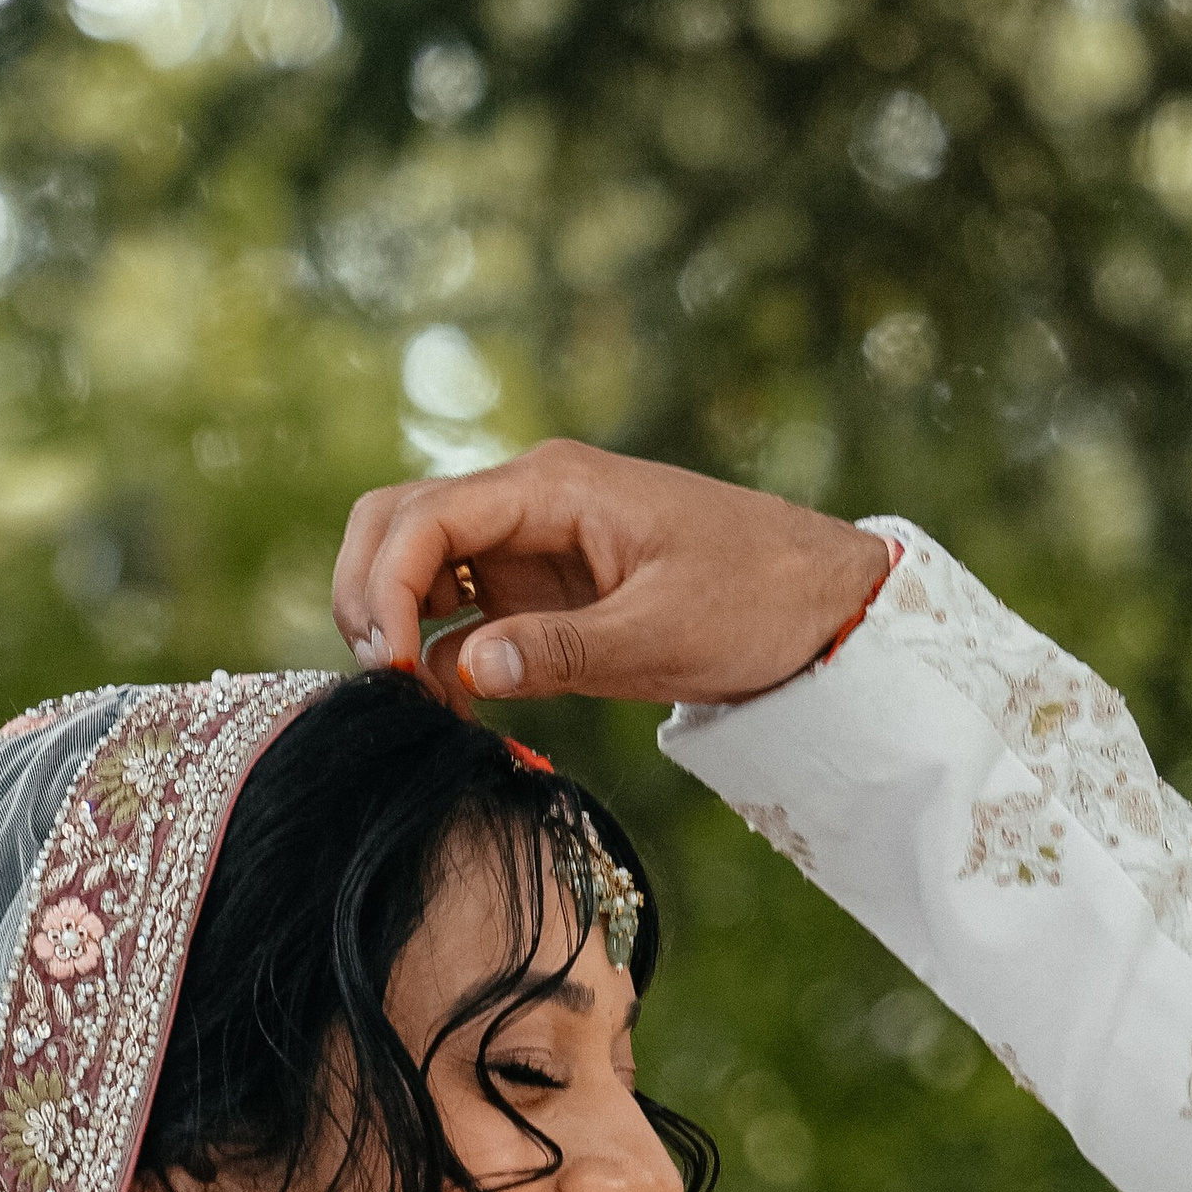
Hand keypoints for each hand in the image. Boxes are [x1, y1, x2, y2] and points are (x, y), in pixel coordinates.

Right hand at [329, 440, 892, 711]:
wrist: (826, 598)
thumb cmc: (758, 601)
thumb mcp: (663, 635)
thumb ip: (560, 652)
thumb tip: (461, 668)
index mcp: (553, 487)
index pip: (422, 516)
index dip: (383, 586)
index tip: (389, 665)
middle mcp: (531, 502)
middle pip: (398, 523)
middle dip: (366, 593)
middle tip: (379, 680)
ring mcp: (535, 541)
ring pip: (421, 562)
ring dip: (395, 621)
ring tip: (408, 700)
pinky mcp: (549, 586)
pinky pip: (467, 606)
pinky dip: (442, 650)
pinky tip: (451, 704)